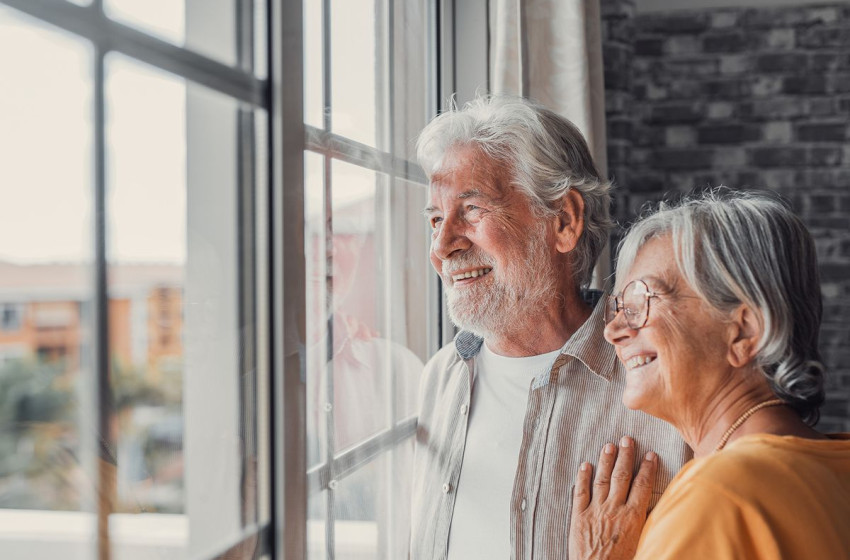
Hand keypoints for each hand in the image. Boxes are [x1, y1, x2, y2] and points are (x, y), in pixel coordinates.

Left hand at [569, 436, 657, 559]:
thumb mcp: (643, 543)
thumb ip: (647, 523)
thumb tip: (656, 507)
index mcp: (633, 517)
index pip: (642, 485)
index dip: (647, 468)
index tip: (650, 454)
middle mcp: (614, 509)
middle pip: (621, 476)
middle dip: (625, 456)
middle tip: (627, 439)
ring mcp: (595, 511)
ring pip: (601, 480)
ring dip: (605, 461)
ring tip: (609, 446)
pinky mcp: (579, 517)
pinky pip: (580, 492)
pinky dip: (582, 477)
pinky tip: (584, 465)